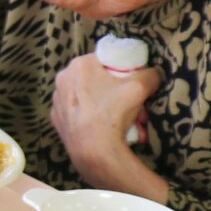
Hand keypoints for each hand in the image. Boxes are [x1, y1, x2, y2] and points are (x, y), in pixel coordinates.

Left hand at [52, 53, 159, 181]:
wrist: (94, 151)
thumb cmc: (114, 112)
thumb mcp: (140, 87)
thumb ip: (150, 74)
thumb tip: (153, 73)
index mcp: (79, 65)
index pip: (105, 59)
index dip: (122, 69)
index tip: (132, 82)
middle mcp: (63, 79)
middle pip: (99, 81)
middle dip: (120, 93)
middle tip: (136, 106)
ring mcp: (57, 101)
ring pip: (91, 98)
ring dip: (110, 107)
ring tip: (128, 121)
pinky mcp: (57, 120)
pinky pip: (81, 114)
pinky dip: (95, 119)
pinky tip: (109, 130)